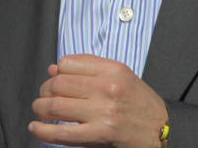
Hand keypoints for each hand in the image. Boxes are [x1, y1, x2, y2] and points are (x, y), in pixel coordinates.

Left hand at [28, 54, 167, 147]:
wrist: (161, 130)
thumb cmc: (140, 103)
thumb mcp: (121, 76)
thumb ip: (89, 68)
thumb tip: (54, 69)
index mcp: (113, 69)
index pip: (68, 63)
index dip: (56, 72)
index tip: (55, 80)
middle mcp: (108, 88)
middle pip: (59, 83)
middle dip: (44, 91)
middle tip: (43, 98)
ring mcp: (103, 112)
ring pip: (56, 105)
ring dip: (40, 108)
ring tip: (39, 111)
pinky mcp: (100, 134)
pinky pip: (62, 132)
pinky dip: (43, 130)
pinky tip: (36, 128)